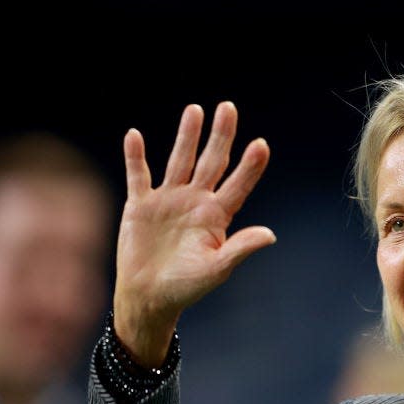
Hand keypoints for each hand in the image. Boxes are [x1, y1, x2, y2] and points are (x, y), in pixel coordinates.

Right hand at [113, 101, 275, 366]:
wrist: (149, 296)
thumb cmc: (187, 287)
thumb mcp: (217, 269)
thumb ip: (240, 248)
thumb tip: (270, 235)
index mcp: (216, 216)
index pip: (238, 184)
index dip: (250, 166)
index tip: (261, 145)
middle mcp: (195, 201)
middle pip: (212, 161)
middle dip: (221, 136)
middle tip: (228, 107)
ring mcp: (168, 200)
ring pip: (180, 160)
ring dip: (186, 136)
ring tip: (195, 110)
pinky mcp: (141, 205)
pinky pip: (138, 175)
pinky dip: (135, 156)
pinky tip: (134, 135)